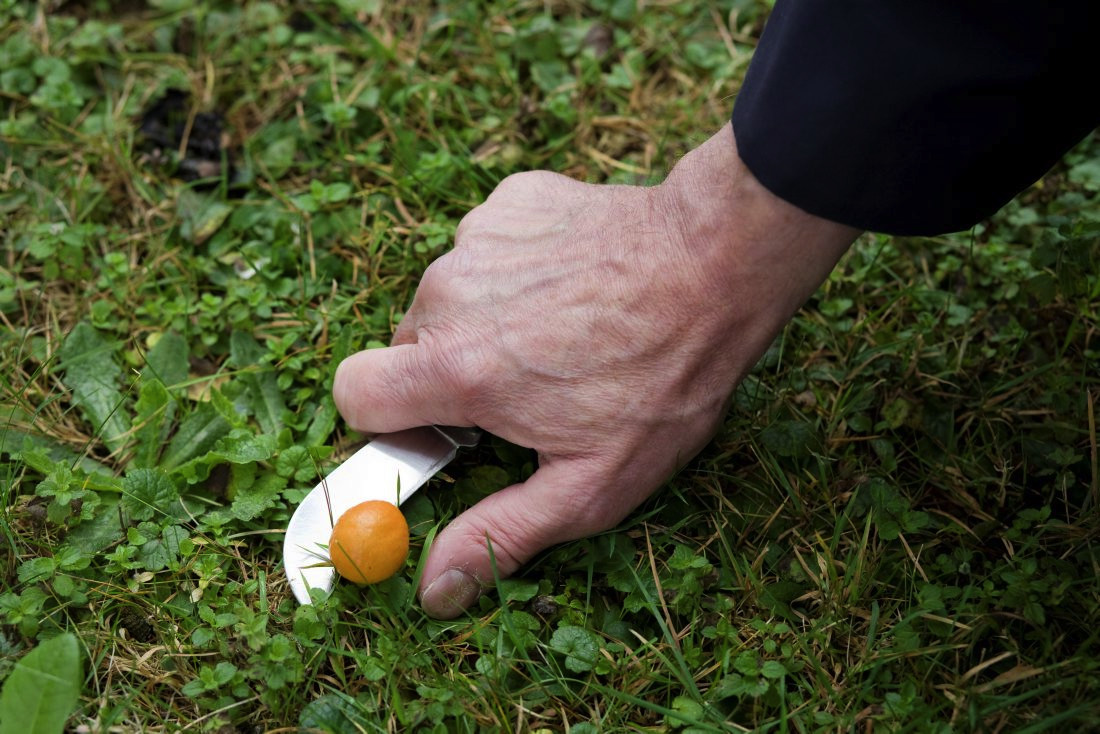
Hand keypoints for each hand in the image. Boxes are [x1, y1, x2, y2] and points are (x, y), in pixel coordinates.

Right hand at [333, 123, 858, 617]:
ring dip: (485, 321)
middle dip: (451, 375)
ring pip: (448, 298)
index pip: (353, 394)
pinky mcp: (510, 202)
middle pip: (406, 349)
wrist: (719, 263)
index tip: (438, 431)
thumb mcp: (591, 484)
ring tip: (562, 333)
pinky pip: (485, 250)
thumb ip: (500, 535)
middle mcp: (449, 294)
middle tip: (528, 389)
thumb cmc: (664, 380)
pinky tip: (572, 286)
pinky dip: (514, 272)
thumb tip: (432, 588)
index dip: (385, 422)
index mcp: (456, 369)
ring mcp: (477, 238)